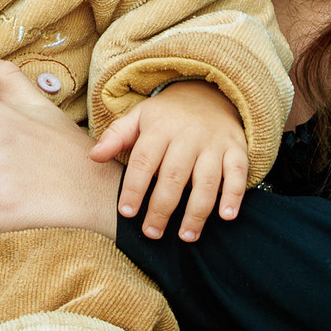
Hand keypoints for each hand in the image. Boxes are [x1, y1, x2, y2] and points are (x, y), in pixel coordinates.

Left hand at [90, 80, 248, 241]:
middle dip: (162, 208)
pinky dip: (234, 195)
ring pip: (207, 180)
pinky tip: (226, 217)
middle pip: (174, 176)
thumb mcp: (139, 117)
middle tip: (152, 233)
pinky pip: (238, 174)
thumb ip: (115, 137)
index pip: (144, 161)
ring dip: (197, 211)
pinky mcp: (236, 150)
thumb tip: (93, 156)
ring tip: (186, 236)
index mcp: (160, 129)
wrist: (210, 94)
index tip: (126, 212)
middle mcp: (188, 136)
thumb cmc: (167, 116)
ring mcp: (214, 144)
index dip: (134, 188)